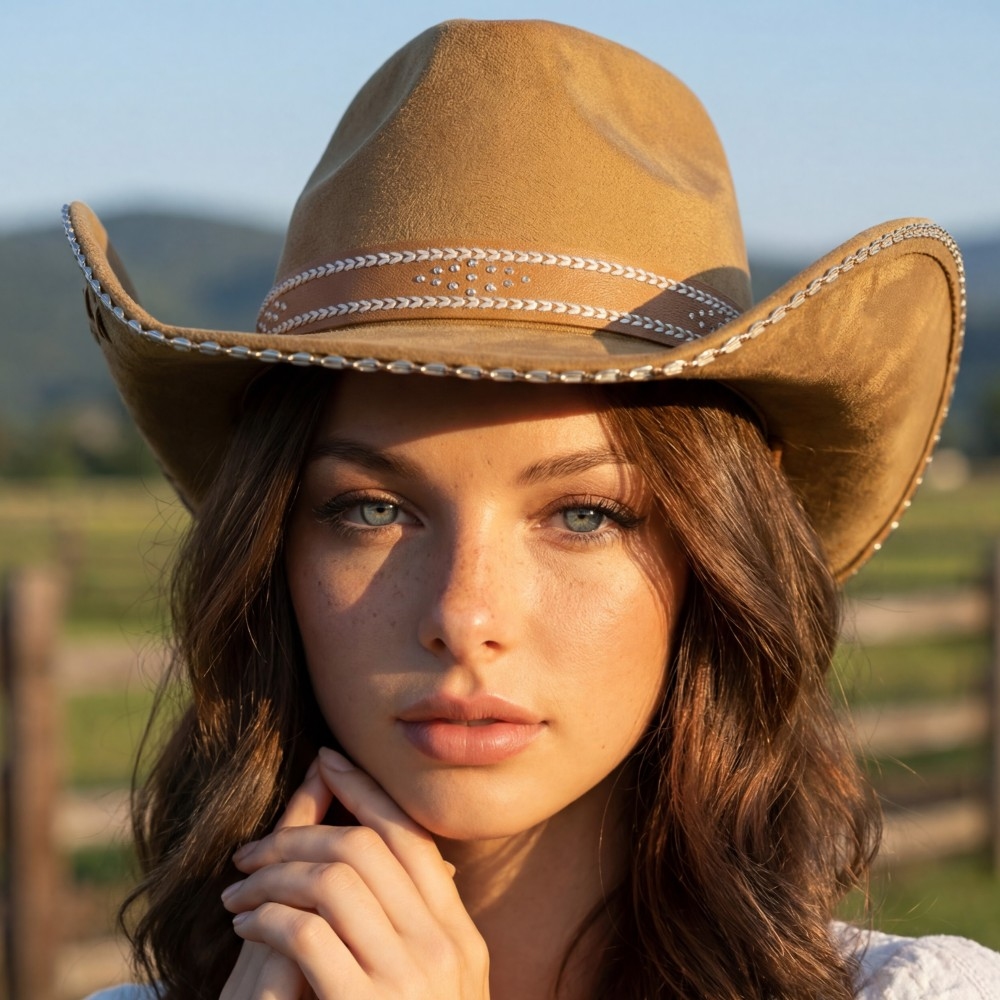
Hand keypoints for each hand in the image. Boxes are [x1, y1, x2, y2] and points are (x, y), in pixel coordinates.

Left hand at [220, 748, 489, 998]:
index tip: (327, 759)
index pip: (411, 836)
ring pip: (331, 880)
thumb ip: (418, 928)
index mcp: (460, 936)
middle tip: (252, 849)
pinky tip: (245, 925)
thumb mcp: (436, 988)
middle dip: (300, 832)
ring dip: (273, 873)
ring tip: (237, 890)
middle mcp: (442, 947)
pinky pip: (305, 932)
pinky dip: (267, 916)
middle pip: (365, 848)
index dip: (365, 790)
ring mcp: (408, 979)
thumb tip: (383, 855)